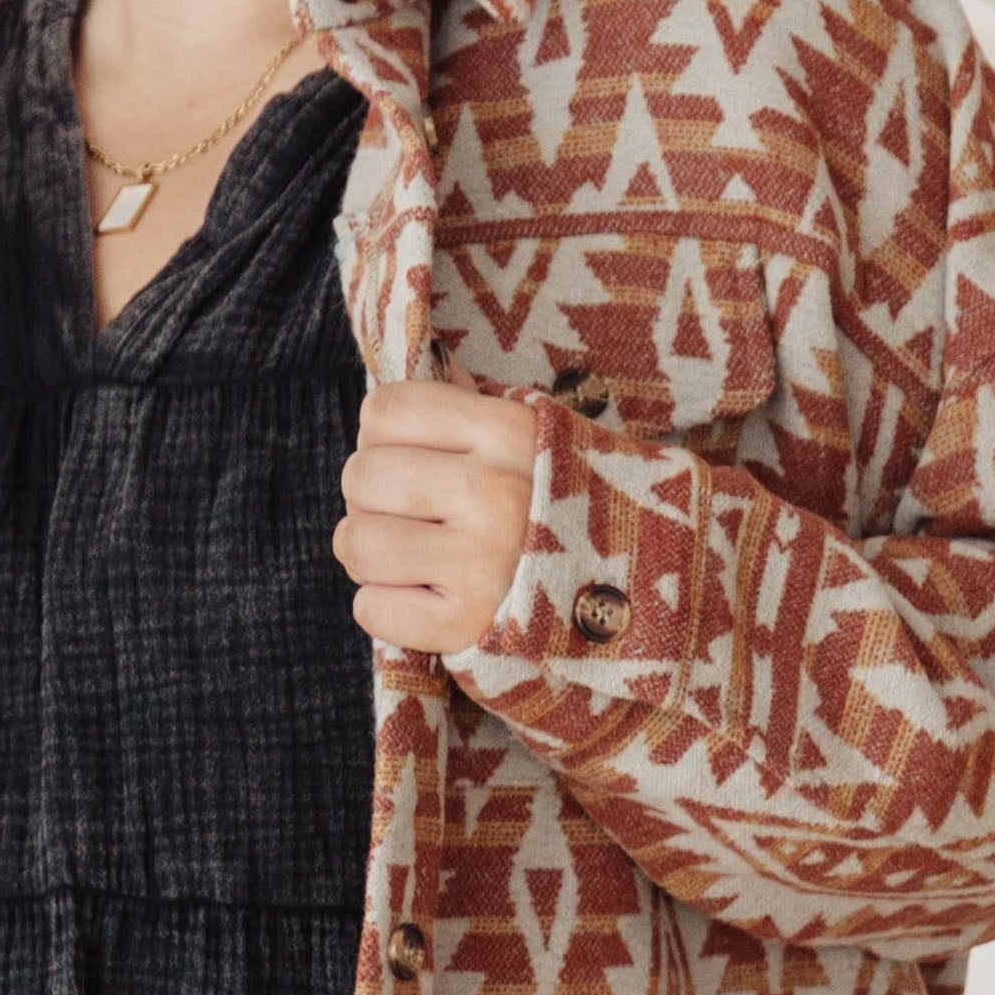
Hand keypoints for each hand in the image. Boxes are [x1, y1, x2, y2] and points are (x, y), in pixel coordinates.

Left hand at [335, 376, 541, 653]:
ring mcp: (480, 563)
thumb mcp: (538, 436)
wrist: (638, 588)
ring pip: (356, 544)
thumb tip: (417, 369)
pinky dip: (383, 609)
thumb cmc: (565, 503)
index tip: (409, 459)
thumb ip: (472, 405)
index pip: (384, 411)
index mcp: (508, 432)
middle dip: (371, 499)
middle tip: (407, 517)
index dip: (381, 437)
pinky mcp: (465, 625)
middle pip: (361, 476)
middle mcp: (494, 492)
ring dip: (369, 556)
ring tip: (409, 560)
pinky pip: (371, 610)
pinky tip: (422, 601)